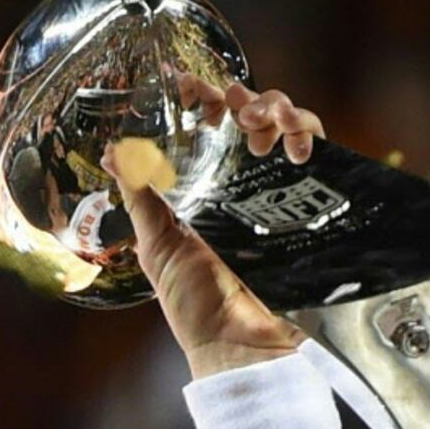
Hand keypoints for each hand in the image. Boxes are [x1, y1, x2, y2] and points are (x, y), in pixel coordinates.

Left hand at [101, 78, 326, 379]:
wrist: (244, 346)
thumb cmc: (196, 304)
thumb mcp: (160, 248)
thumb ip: (142, 200)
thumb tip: (111, 154)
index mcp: (199, 191)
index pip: (202, 128)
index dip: (196, 98)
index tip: (183, 81)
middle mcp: (240, 184)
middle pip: (248, 116)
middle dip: (241, 97)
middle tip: (231, 105)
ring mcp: (278, 190)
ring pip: (286, 122)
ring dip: (276, 107)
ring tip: (264, 123)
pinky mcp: (314, 200)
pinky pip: (318, 148)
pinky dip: (308, 131)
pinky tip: (296, 145)